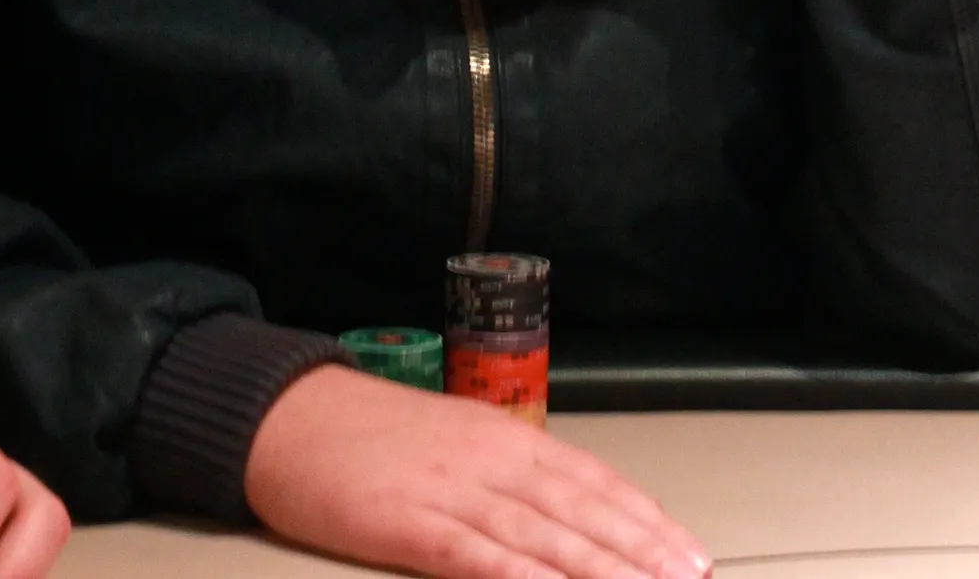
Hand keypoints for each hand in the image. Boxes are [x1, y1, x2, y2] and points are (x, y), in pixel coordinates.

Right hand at [244, 364, 710, 578]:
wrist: (288, 415)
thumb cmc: (366, 434)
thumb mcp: (449, 441)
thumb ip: (503, 474)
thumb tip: (562, 513)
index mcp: (501, 436)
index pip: (592, 480)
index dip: (644, 519)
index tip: (687, 552)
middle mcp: (489, 458)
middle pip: (581, 510)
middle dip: (642, 552)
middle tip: (690, 577)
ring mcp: (452, 490)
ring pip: (544, 536)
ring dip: (601, 569)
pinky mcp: (410, 524)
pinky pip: (477, 558)